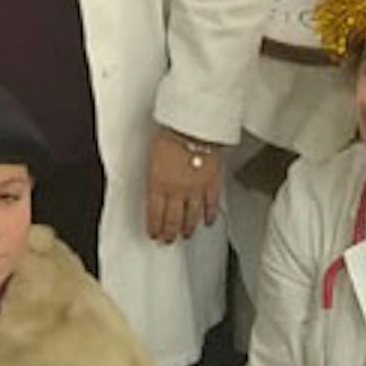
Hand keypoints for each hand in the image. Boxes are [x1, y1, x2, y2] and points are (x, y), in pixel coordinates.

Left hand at [146, 129, 224, 244]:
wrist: (194, 125)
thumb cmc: (172, 133)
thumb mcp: (153, 156)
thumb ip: (154, 176)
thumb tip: (153, 187)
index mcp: (159, 184)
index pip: (155, 213)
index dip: (154, 227)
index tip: (154, 234)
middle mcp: (177, 190)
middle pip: (173, 219)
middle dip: (169, 232)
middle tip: (168, 240)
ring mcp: (196, 189)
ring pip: (192, 216)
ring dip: (188, 228)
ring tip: (186, 235)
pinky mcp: (212, 183)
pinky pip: (211, 205)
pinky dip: (210, 215)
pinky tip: (208, 221)